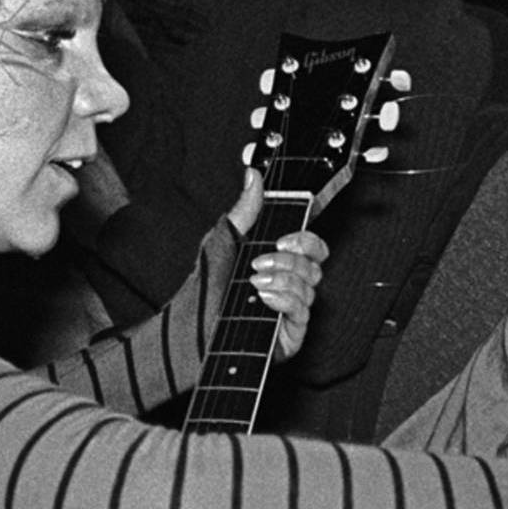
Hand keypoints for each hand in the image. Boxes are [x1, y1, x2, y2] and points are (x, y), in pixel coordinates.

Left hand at [224, 171, 326, 359]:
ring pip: (310, 286)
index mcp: (277, 261)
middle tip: (263, 260)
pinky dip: (283, 298)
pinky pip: (302, 310)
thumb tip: (253, 176)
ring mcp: (290, 309)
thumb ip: (243, 210)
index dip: (306, 240)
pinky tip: (262, 297)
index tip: (284, 239)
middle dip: (291, 259)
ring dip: (283, 278)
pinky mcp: (291, 332)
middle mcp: (288, 284)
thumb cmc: (206, 289)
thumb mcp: (222, 242)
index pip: (310, 246)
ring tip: (254, 281)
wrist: (192, 330)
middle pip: (315, 265)